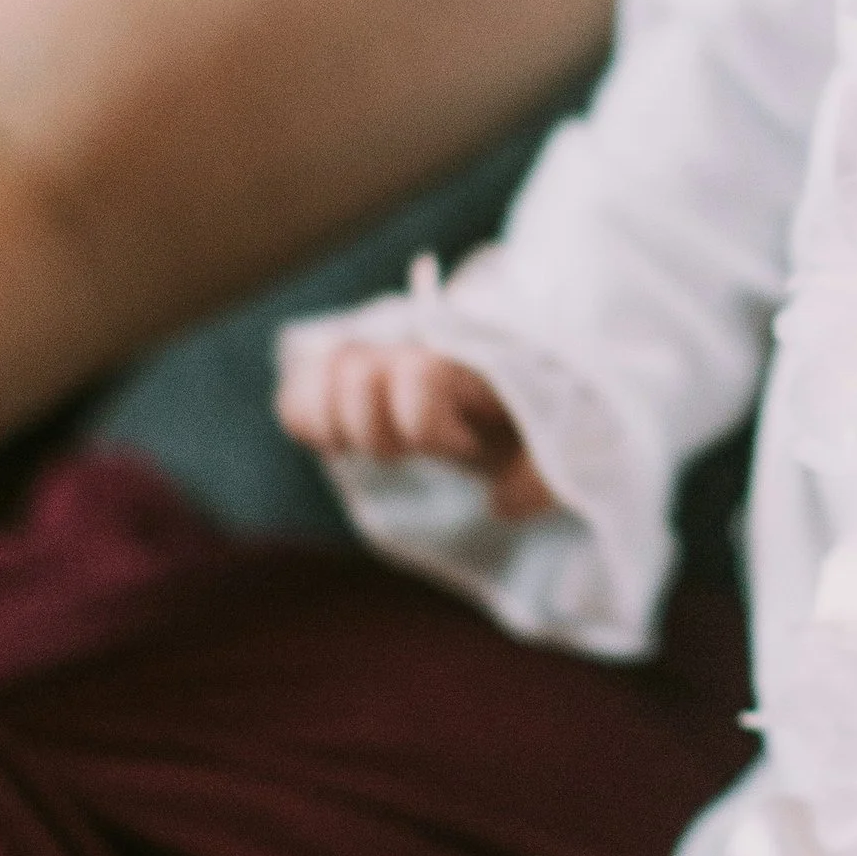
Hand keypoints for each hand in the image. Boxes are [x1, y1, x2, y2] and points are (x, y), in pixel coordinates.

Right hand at [275, 339, 557, 518]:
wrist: (522, 394)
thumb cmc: (537, 426)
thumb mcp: (560, 450)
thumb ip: (543, 475)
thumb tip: (499, 505)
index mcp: (465, 362)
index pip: (418, 377)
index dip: (430, 427)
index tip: (467, 444)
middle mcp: (413, 350)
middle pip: (357, 373)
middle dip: (379, 430)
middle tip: (413, 451)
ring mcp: (376, 362)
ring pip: (319, 373)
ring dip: (335, 422)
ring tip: (372, 443)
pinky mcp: (347, 382)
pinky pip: (296, 390)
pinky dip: (304, 417)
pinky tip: (336, 441)